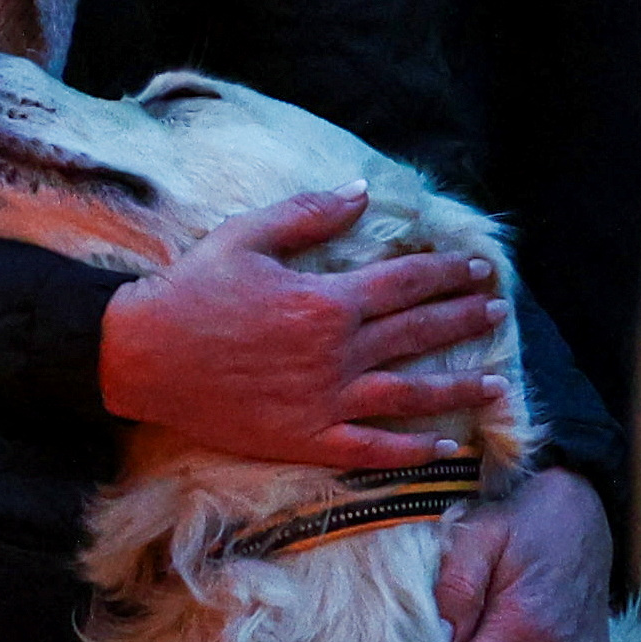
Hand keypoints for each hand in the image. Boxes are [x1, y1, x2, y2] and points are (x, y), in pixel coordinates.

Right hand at [97, 185, 507, 467]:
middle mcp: (337, 353)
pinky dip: (411, 450)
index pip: (406, 282)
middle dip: (463, 319)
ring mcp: (325, 402)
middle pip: (418, 333)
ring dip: (459, 387)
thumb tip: (361, 191)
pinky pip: (372, 449)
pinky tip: (444, 447)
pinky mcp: (307, 439)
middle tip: (497, 311)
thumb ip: (310, 215)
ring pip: (410, 395)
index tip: (478, 269)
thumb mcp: (248, 236)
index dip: (447, 274)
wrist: (142, 356)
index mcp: (327, 300)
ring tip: (498, 382)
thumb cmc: (192, 292)